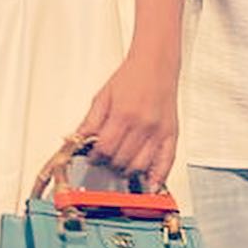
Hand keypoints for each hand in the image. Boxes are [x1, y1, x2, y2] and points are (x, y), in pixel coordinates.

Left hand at [75, 54, 177, 186]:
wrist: (156, 64)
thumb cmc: (131, 77)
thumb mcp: (103, 96)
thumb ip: (90, 121)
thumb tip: (75, 140)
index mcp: (123, 115)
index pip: (105, 149)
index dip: (95, 156)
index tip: (93, 156)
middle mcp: (143, 126)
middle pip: (121, 160)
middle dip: (109, 163)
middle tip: (105, 159)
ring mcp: (158, 132)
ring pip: (140, 165)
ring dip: (127, 170)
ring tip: (121, 164)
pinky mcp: (171, 134)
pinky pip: (166, 162)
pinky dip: (157, 177)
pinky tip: (150, 184)